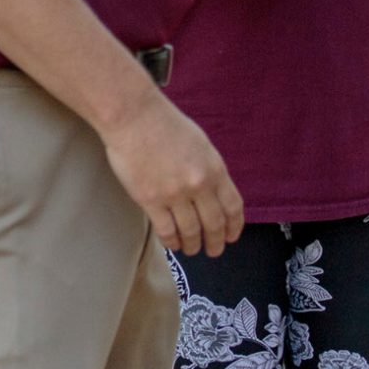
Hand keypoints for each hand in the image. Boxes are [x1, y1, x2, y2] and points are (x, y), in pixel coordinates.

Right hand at [101, 96, 244, 257]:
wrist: (134, 117)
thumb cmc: (165, 125)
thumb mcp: (201, 144)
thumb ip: (209, 171)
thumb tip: (213, 195)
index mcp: (215, 169)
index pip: (233, 207)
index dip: (234, 227)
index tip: (231, 236)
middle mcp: (199, 185)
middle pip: (213, 224)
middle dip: (215, 243)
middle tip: (213, 250)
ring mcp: (174, 194)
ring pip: (190, 232)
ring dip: (192, 245)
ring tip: (190, 249)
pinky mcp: (151, 200)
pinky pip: (166, 230)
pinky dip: (171, 241)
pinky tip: (172, 243)